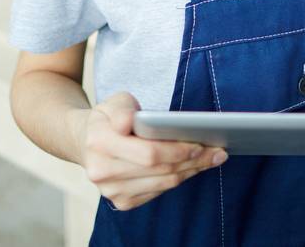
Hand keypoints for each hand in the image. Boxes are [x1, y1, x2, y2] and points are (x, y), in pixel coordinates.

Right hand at [77, 92, 226, 210]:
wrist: (86, 141)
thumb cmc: (110, 117)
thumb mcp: (115, 102)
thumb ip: (123, 109)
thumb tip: (128, 123)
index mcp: (99, 142)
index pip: (148, 153)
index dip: (178, 150)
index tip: (202, 143)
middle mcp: (101, 171)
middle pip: (159, 170)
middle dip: (193, 160)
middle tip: (218, 151)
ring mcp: (111, 191)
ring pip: (162, 184)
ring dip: (191, 171)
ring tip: (212, 159)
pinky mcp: (121, 202)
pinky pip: (158, 192)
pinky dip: (178, 179)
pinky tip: (193, 168)